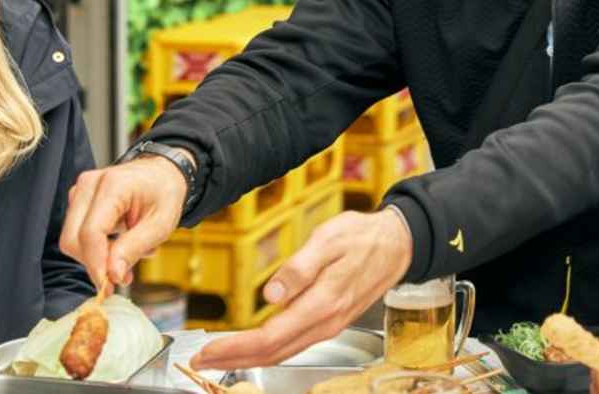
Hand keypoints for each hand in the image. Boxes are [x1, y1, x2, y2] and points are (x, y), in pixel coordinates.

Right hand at [60, 156, 186, 292]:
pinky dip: (96, 248)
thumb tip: (112, 274)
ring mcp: (80, 191)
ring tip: (129, 253)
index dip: (96, 264)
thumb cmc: (164, 194)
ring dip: (98, 256)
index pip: (91, 232)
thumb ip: (134, 248)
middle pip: (74, 239)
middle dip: (95, 263)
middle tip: (123, 276)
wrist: (162, 174)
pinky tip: (119, 244)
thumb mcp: (161, 224)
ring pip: (72, 240)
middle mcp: (90, 184)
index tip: (108, 286)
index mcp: (113, 185)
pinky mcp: (78, 202)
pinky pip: (77, 235)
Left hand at [190, 209, 412, 369]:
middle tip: (200, 361)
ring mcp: (330, 325)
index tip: (208, 350)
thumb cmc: (362, 237)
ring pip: (283, 352)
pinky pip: (294, 344)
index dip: (236, 347)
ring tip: (219, 356)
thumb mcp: (329, 240)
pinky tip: (254, 346)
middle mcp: (326, 322)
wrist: (398, 244)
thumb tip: (271, 294)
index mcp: (323, 303)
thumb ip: (300, 267)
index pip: (271, 337)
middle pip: (273, 352)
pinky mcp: (331, 321)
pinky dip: (268, 350)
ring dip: (248, 358)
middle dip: (234, 359)